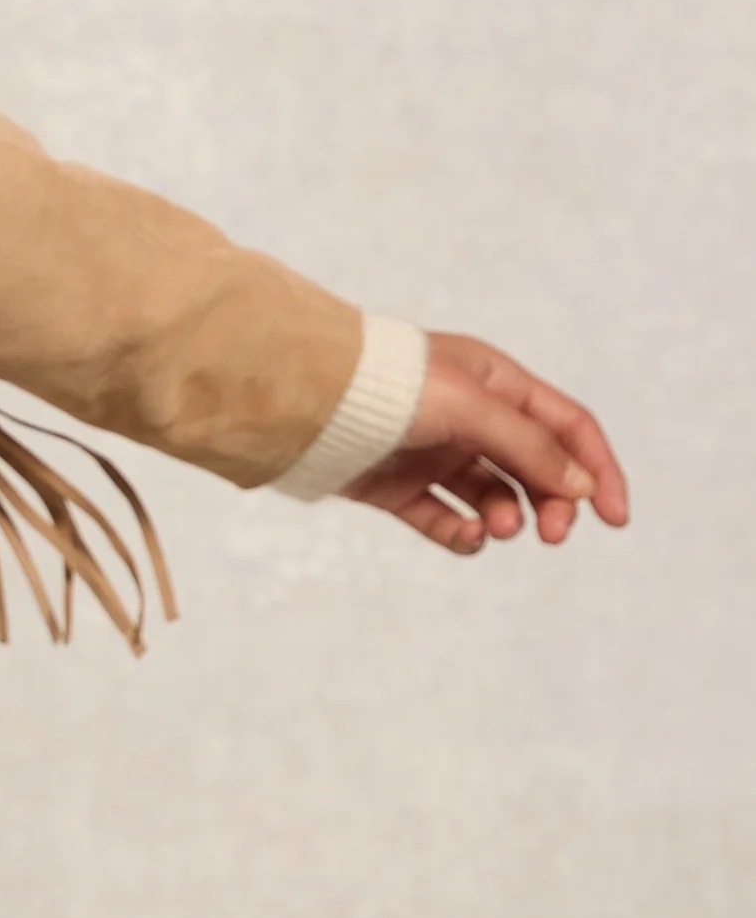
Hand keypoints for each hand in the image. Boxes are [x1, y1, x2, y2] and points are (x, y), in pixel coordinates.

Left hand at [348, 334, 629, 556]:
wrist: (303, 400)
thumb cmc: (388, 386)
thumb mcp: (469, 405)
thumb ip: (528, 445)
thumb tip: (582, 486)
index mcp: (494, 381)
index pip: (567, 426)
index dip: (598, 469)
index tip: (616, 518)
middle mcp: (469, 417)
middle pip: (536, 467)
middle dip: (554, 502)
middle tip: (553, 533)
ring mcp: (434, 453)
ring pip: (495, 497)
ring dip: (509, 518)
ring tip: (499, 529)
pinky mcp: (399, 487)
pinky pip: (446, 519)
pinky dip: (464, 534)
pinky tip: (469, 536)